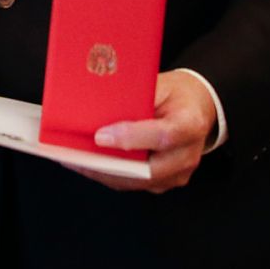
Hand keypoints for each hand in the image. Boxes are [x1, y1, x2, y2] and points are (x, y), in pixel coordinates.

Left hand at [67, 70, 217, 193]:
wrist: (196, 108)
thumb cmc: (175, 94)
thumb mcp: (157, 85)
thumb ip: (133, 99)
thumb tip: (95, 108)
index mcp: (190, 123)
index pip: (163, 136)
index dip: (131, 138)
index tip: (100, 136)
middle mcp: (188, 154)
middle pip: (148, 169)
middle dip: (107, 165)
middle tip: (75, 156)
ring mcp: (179, 172)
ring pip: (137, 181)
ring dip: (103, 173)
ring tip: (73, 161)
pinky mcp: (166, 181)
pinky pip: (135, 183)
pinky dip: (109, 175)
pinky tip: (87, 165)